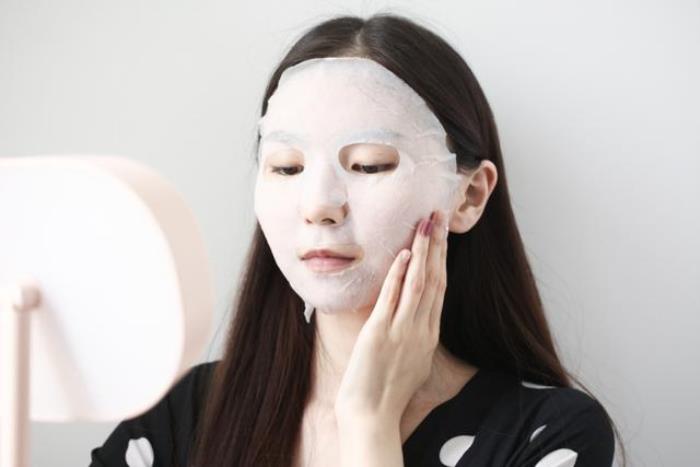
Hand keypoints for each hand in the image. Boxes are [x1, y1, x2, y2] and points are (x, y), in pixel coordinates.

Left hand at [334, 208, 448, 422]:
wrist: (372, 416)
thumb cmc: (387, 391)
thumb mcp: (410, 360)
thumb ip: (414, 334)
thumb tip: (414, 315)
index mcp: (429, 334)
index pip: (439, 288)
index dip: (442, 259)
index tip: (443, 235)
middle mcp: (421, 329)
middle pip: (435, 279)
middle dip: (438, 246)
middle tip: (439, 216)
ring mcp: (403, 331)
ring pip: (419, 283)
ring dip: (423, 251)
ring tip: (426, 224)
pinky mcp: (381, 334)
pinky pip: (393, 298)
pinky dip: (399, 274)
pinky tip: (402, 253)